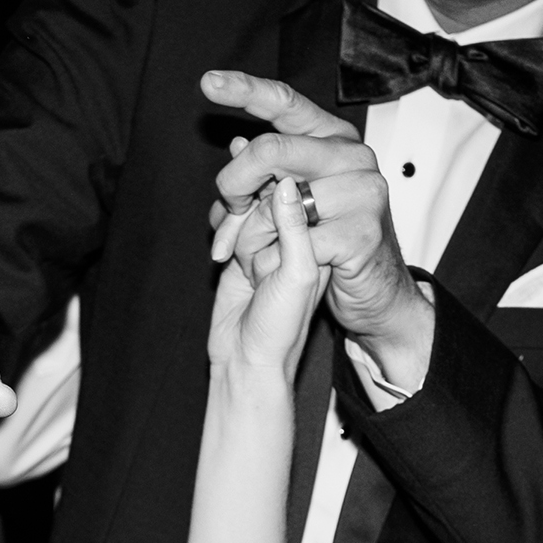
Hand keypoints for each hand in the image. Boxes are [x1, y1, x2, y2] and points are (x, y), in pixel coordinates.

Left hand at [201, 68, 432, 381]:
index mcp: (334, 139)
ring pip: (276, 199)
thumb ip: (266, 173)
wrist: (374, 290)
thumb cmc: (329, 241)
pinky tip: (271, 267)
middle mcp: (354, 157)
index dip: (245, 90)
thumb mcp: (290, 200)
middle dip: (233, 183)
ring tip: (246, 250)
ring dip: (250, 230)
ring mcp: (363, 193)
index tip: (208, 82)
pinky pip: (292, 239)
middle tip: (227, 209)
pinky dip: (269, 257)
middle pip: (270, 148)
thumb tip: (236, 144)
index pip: (286, 102)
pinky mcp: (362, 233)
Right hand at [207, 172, 326, 387]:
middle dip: (251, 226)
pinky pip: (229, 221)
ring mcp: (267, 241)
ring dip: (235, 234)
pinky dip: (223, 234)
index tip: (270, 243)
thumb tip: (288, 184)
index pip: (296, 195)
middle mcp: (295, 236)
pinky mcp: (242, 247)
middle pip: (266, 196)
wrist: (246, 358)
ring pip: (244, 208)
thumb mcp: (297, 276)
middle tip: (256, 268)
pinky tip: (224, 256)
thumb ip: (295, 230)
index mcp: (319, 239)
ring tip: (245, 272)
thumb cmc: (282, 328)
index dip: (274, 208)